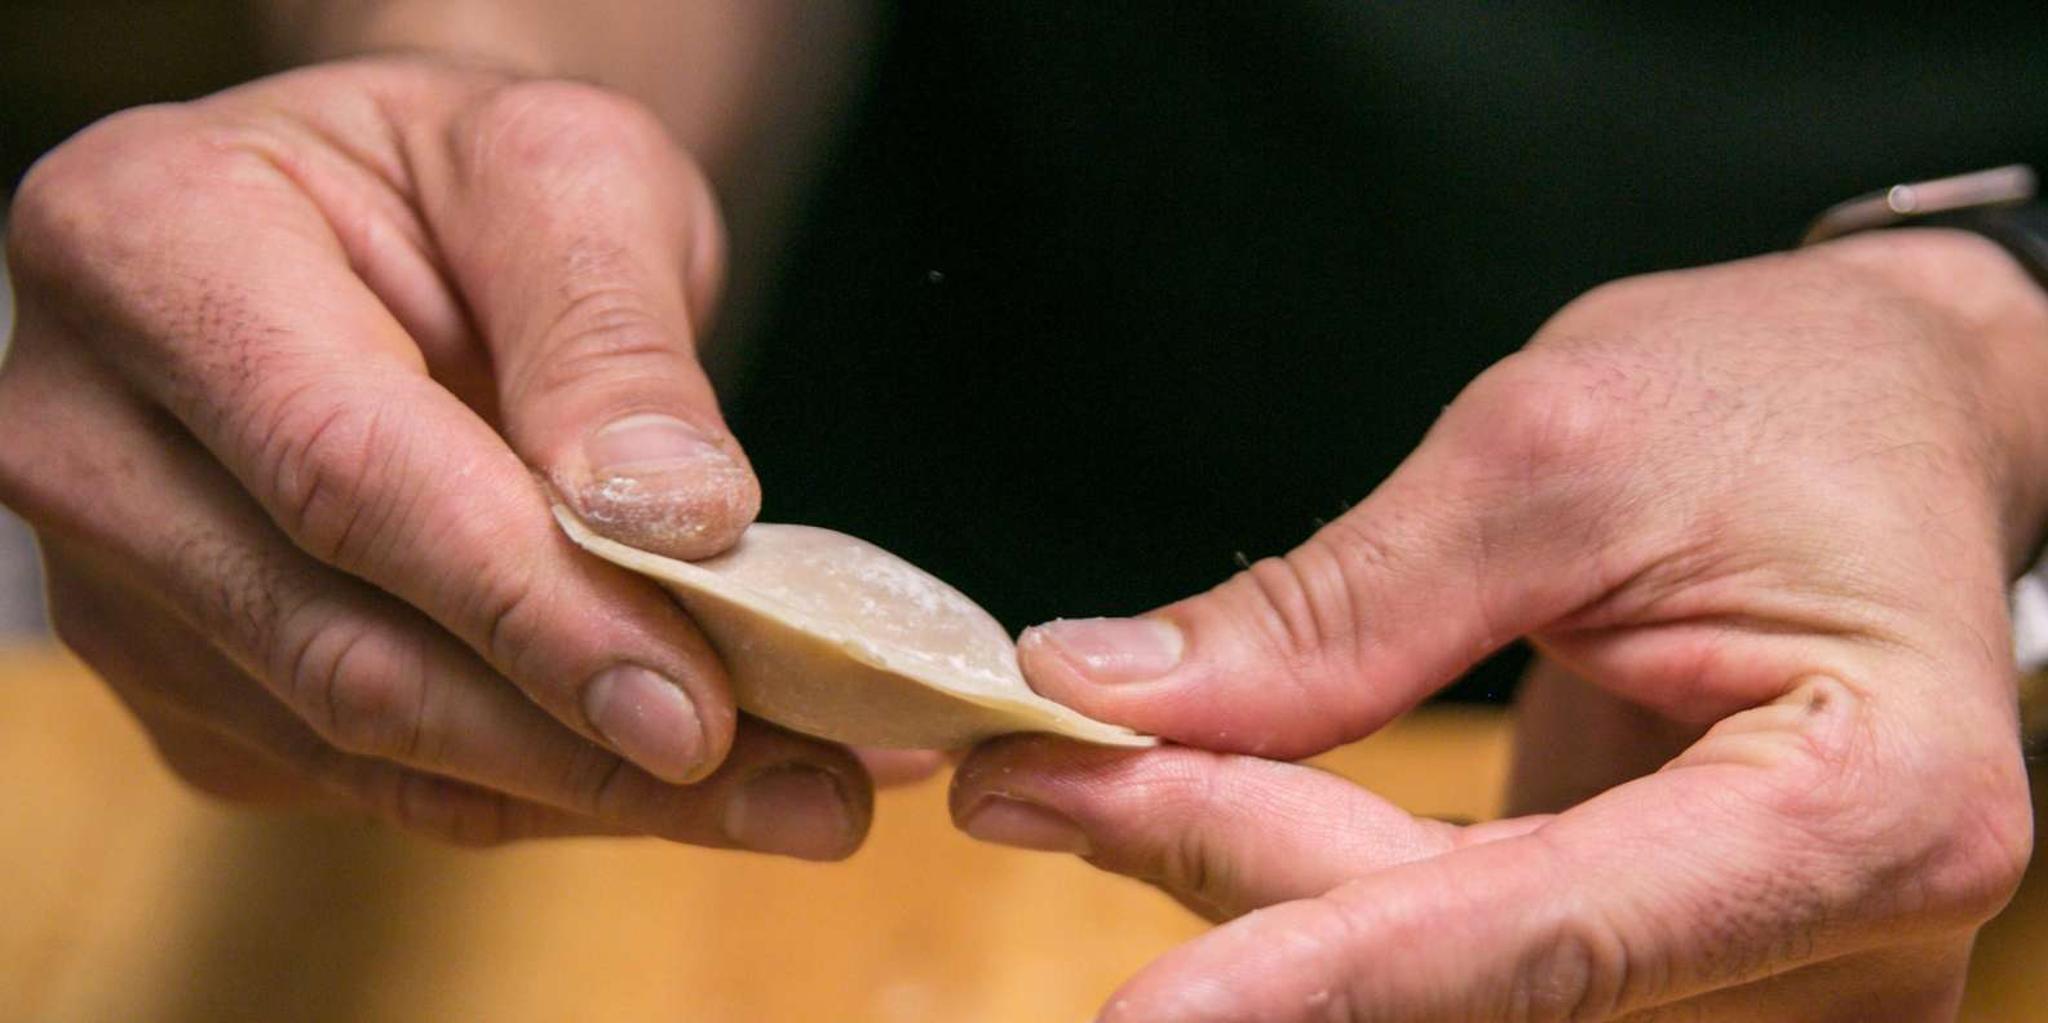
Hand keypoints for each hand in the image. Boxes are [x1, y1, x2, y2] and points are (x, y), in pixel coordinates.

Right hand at [0, 57, 918, 854]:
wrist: (391, 232)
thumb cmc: (470, 179)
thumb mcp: (567, 175)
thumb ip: (609, 334)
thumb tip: (672, 519)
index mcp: (143, 247)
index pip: (341, 469)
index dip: (526, 606)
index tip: (697, 708)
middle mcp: (89, 438)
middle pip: (346, 649)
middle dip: (592, 748)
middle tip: (814, 794)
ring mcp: (127, 588)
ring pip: (375, 751)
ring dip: (602, 795)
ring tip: (805, 798)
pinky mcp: (198, 691)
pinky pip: (387, 783)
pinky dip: (562, 791)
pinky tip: (707, 781)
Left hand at [953, 231, 2047, 1018]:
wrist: (1887, 417)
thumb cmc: (1771, 400)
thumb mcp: (1550, 455)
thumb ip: (1339, 611)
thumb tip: (1099, 694)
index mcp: (1869, 810)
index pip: (1555, 938)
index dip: (1328, 979)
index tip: (1140, 1018)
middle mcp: (1844, 941)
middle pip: (1481, 974)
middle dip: (1238, 875)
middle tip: (1029, 781)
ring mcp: (1765, 977)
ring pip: (1449, 987)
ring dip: (1256, 887)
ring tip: (1077, 776)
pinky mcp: (1680, 965)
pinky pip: (1464, 957)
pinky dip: (1317, 892)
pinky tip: (1186, 803)